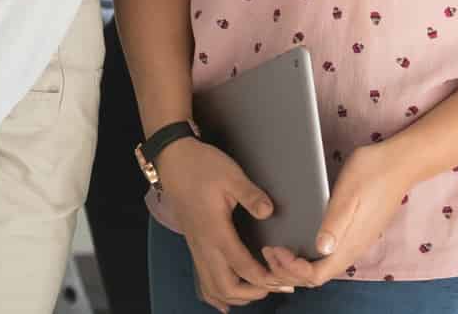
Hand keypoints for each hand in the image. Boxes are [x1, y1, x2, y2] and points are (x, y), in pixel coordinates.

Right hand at [154, 138, 295, 309]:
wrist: (172, 159)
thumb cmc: (201, 166)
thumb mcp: (230, 175)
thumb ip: (251, 195)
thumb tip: (269, 211)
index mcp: (216, 231)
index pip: (243, 268)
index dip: (266, 279)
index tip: (286, 280)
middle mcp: (204, 245)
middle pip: (226, 287)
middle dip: (253, 293)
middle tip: (276, 285)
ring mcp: (196, 247)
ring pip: (213, 287)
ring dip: (237, 295)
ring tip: (259, 289)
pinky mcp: (193, 244)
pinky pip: (203, 279)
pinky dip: (217, 293)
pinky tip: (228, 298)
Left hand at [257, 141, 410, 288]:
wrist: (398, 163)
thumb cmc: (371, 174)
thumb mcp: (347, 195)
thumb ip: (335, 224)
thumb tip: (320, 249)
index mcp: (349, 245)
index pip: (316, 275)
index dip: (291, 269)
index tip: (274, 249)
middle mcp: (352, 248)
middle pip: (317, 276)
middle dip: (288, 271)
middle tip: (267, 251)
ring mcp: (354, 241)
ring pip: (322, 267)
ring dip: (296, 265)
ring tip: (276, 249)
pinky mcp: (353, 232)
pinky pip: (328, 256)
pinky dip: (307, 257)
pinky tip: (296, 242)